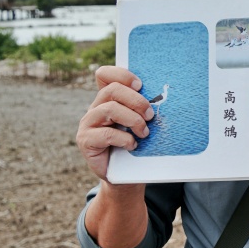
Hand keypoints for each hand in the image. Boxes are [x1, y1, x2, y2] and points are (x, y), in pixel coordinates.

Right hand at [76, 66, 152, 182]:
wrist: (125, 173)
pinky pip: (106, 134)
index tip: (141, 85)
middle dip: (137, 101)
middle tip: (151, 115)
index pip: (104, 74)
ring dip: (133, 120)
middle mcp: (95, 107)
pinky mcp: (85, 140)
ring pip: (110, 109)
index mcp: (107, 99)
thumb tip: (163, 95)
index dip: (122, 74)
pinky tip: (133, 145)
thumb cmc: (136, 142)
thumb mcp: (140, 121)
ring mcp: (88, 123)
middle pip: (112, 90)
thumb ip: (142, 106)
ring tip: (144, 132)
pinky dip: (125, 139)